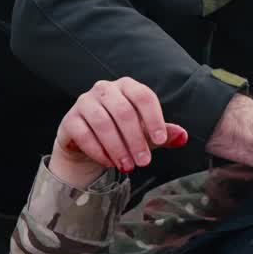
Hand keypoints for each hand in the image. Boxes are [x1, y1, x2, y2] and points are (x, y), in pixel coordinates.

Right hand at [52, 77, 188, 185]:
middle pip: (124, 112)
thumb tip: (182, 136)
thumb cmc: (122, 134)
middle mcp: (105, 89)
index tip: (161, 140)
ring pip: (103, 123)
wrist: (88, 144)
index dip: (154, 118)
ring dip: (118, 147)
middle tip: (144, 162)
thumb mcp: (146, 134)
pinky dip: (99, 151)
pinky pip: (84, 134)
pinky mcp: (70, 119)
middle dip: (135, 140)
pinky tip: (109, 162)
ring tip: (128, 166)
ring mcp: (84, 102)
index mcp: (127, 87)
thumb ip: (164, 134)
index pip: (144, 96)